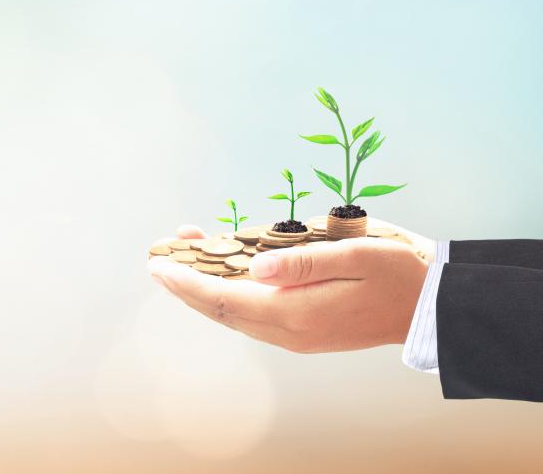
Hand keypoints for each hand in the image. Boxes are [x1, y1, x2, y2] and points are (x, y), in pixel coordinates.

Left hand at [147, 225, 428, 352]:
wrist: (432, 306)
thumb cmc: (398, 272)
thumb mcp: (354, 255)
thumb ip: (301, 262)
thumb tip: (255, 266)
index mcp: (296, 314)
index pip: (225, 300)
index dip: (187, 282)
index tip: (159, 265)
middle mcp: (289, 332)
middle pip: (221, 310)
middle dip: (186, 285)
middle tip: (158, 258)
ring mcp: (296, 335)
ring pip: (235, 313)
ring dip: (205, 288)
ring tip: (182, 257)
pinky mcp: (303, 330)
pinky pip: (253, 313)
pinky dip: (230, 292)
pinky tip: (223, 271)